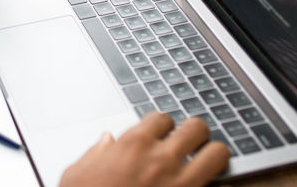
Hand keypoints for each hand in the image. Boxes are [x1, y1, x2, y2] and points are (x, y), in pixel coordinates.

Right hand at [60, 113, 229, 186]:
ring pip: (218, 153)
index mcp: (133, 145)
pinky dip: (219, 186)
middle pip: (197, 127)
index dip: (163, 124)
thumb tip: (106, 142)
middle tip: (190, 141)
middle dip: (195, 132)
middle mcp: (162, 159)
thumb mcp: (77, 173)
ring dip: (214, 154)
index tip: (161, 132)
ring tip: (207, 160)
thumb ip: (95, 153)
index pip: (162, 117)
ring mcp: (182, 183)